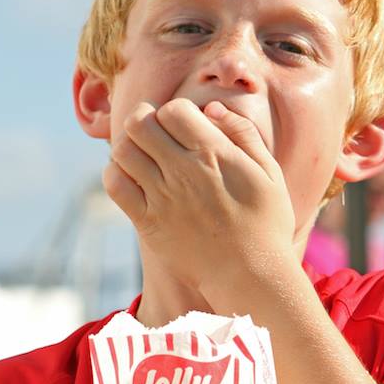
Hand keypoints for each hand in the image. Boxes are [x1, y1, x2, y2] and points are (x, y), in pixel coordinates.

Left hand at [103, 98, 296, 297]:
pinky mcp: (148, 222)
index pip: (173, 109)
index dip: (174, 112)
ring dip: (129, 147)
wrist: (251, 274)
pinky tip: (132, 179)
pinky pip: (115, 186)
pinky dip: (116, 175)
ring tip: (143, 156)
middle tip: (154, 134)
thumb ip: (242, 133)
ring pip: (123, 151)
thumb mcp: (269, 171)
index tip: (182, 127)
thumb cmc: (266, 223)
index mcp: (214, 153)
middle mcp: (184, 171)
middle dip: (144, 120)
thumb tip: (211, 108)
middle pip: (139, 123)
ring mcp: (163, 197)